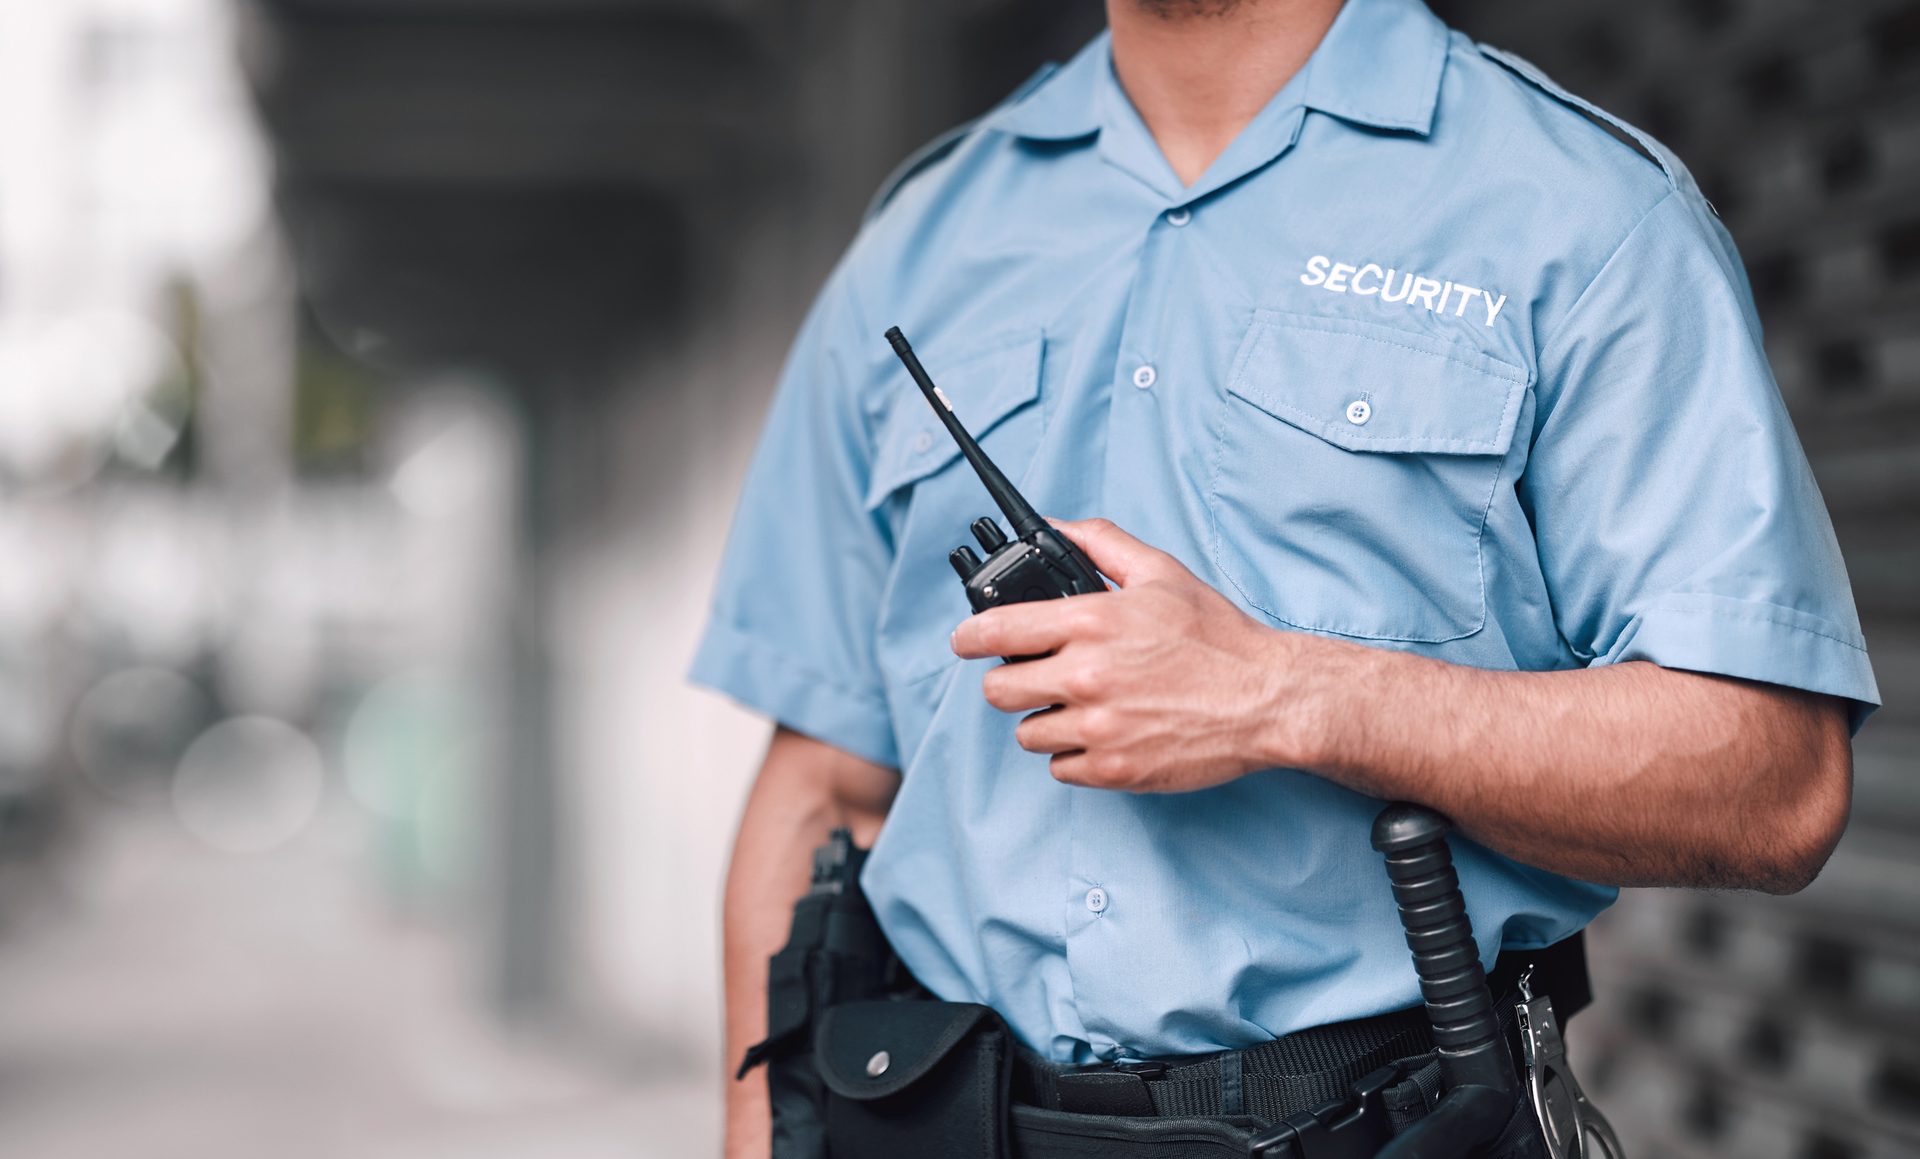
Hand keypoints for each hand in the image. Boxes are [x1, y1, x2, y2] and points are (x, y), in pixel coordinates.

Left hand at [950, 518, 1354, 791]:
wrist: (1267, 698)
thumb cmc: (1218, 636)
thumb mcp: (1160, 572)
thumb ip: (1099, 542)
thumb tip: (1052, 525)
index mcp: (1091, 622)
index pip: (995, 630)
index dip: (969, 636)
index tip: (965, 641)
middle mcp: (1086, 676)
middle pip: (998, 690)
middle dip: (1009, 682)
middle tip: (1033, 678)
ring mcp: (1098, 727)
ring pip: (1028, 733)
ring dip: (1045, 721)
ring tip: (1081, 708)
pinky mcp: (1113, 769)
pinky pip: (1059, 768)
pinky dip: (1074, 755)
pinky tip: (1104, 734)